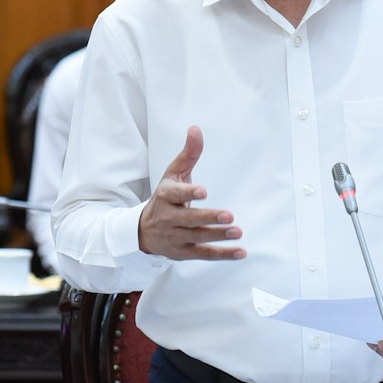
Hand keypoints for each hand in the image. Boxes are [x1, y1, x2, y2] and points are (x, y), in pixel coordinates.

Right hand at [136, 126, 244, 260]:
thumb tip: (196, 128)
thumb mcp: (172, 175)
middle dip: (208, 217)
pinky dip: (223, 254)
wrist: (142, 231)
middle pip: (189, 219)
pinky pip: (203, 254)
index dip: (189, 193)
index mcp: (166, 196)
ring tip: (237, 231)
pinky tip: (241, 251)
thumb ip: (188, 154)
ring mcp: (175, 237)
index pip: (176, 194)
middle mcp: (168, 218)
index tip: (203, 192)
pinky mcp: (183, 252)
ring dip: (218, 235)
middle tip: (229, 215)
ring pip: (197, 237)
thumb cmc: (165, 198)